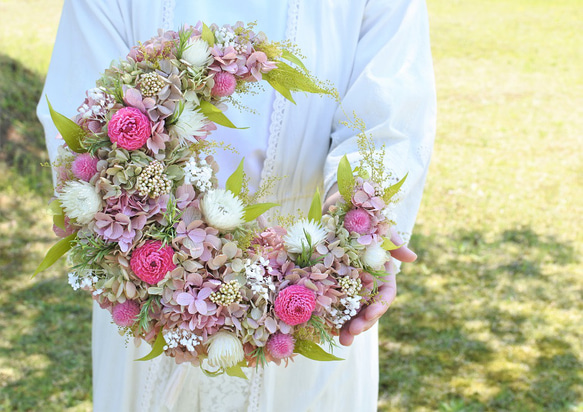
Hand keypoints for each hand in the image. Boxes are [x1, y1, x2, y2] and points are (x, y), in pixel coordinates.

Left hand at [322, 186, 416, 345]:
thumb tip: (412, 257)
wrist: (338, 201)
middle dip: (360, 324)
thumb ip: (392, 241)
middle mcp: (365, 279)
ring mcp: (346, 280)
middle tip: (348, 336)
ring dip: (345, 325)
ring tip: (339, 339)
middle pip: (367, 308)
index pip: (385, 295)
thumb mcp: (378, 224)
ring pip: (349, 308)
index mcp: (381, 270)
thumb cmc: (363, 211)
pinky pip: (329, 299)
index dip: (378, 309)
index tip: (368, 318)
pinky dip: (328, 313)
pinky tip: (322, 325)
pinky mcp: (328, 277)